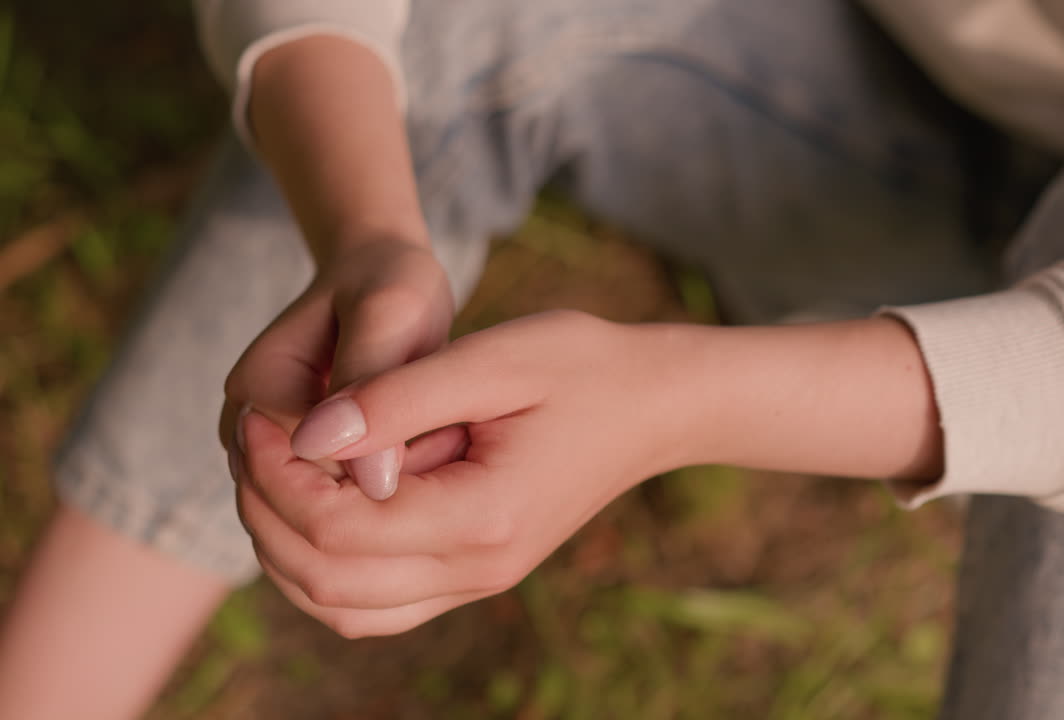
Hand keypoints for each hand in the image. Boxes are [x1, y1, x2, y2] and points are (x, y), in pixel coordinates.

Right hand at [222, 234, 454, 499]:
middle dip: (386, 481)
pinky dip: (379, 491)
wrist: (374, 277)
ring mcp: (261, 453)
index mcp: (258, 390)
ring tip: (437, 438)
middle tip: (449, 436)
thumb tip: (374, 485)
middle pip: (317, 501)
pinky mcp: (290, 465)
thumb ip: (377, 386)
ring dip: (386, 490)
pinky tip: (420, 452)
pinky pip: (332, 507)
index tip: (447, 427)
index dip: (390, 464)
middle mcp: (245, 430)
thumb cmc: (388, 285)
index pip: (320, 473)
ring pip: (326, 512)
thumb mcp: (390, 313)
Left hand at [233, 311, 691, 636]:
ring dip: (288, 550)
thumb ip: (396, 395)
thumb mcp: (493, 357)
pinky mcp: (476, 573)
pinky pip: (376, 606)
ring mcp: (478, 581)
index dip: (276, 475)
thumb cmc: (582, 366)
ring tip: (276, 473)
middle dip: (266, 512)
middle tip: (254, 440)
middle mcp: (478, 570)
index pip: (338, 527)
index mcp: (482, 517)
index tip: (259, 414)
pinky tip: (320, 506)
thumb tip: (306, 431)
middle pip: (326, 581)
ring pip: (343, 609)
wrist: (654, 405)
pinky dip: (326, 570)